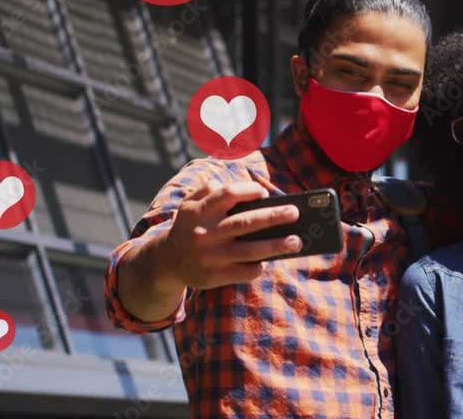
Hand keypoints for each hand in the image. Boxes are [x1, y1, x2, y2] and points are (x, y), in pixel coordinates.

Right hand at [153, 180, 301, 290]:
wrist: (166, 262)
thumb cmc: (189, 226)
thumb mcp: (190, 204)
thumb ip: (210, 190)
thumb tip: (243, 186)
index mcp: (199, 211)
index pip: (228, 195)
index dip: (249, 191)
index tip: (264, 193)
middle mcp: (205, 233)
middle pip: (245, 223)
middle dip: (274, 217)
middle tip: (294, 213)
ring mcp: (210, 257)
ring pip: (250, 251)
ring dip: (276, 246)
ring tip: (296, 241)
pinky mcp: (214, 276)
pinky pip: (244, 272)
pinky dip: (259, 266)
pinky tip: (269, 260)